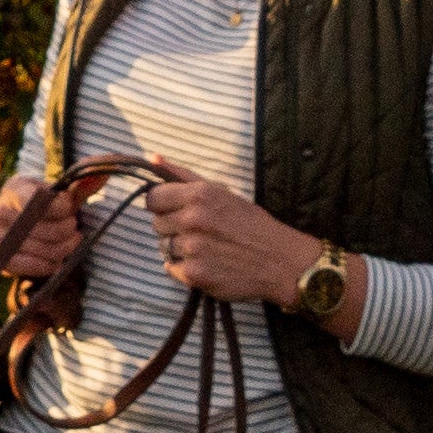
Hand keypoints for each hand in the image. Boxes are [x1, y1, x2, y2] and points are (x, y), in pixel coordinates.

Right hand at [0, 168, 101, 311]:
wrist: (18, 221)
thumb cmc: (43, 203)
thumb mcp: (59, 191)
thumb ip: (82, 184)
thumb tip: (106, 171)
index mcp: (15, 189)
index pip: (43, 203)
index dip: (63, 208)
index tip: (67, 206)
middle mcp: (1, 213)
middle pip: (50, 230)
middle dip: (69, 228)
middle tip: (71, 225)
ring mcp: (0, 239)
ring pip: (48, 250)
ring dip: (66, 247)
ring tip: (69, 240)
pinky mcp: (4, 261)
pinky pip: (38, 267)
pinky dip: (53, 264)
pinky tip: (56, 256)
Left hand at [133, 168, 333, 313]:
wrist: (280, 261)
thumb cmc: (251, 224)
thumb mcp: (221, 192)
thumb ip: (183, 175)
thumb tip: (153, 158)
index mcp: (199, 195)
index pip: (152, 198)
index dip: (162, 205)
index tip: (175, 211)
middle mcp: (193, 219)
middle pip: (157, 224)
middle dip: (173, 227)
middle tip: (200, 232)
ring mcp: (192, 248)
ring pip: (163, 247)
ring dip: (179, 249)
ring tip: (205, 248)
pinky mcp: (194, 274)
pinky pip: (171, 268)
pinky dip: (184, 268)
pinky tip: (206, 263)